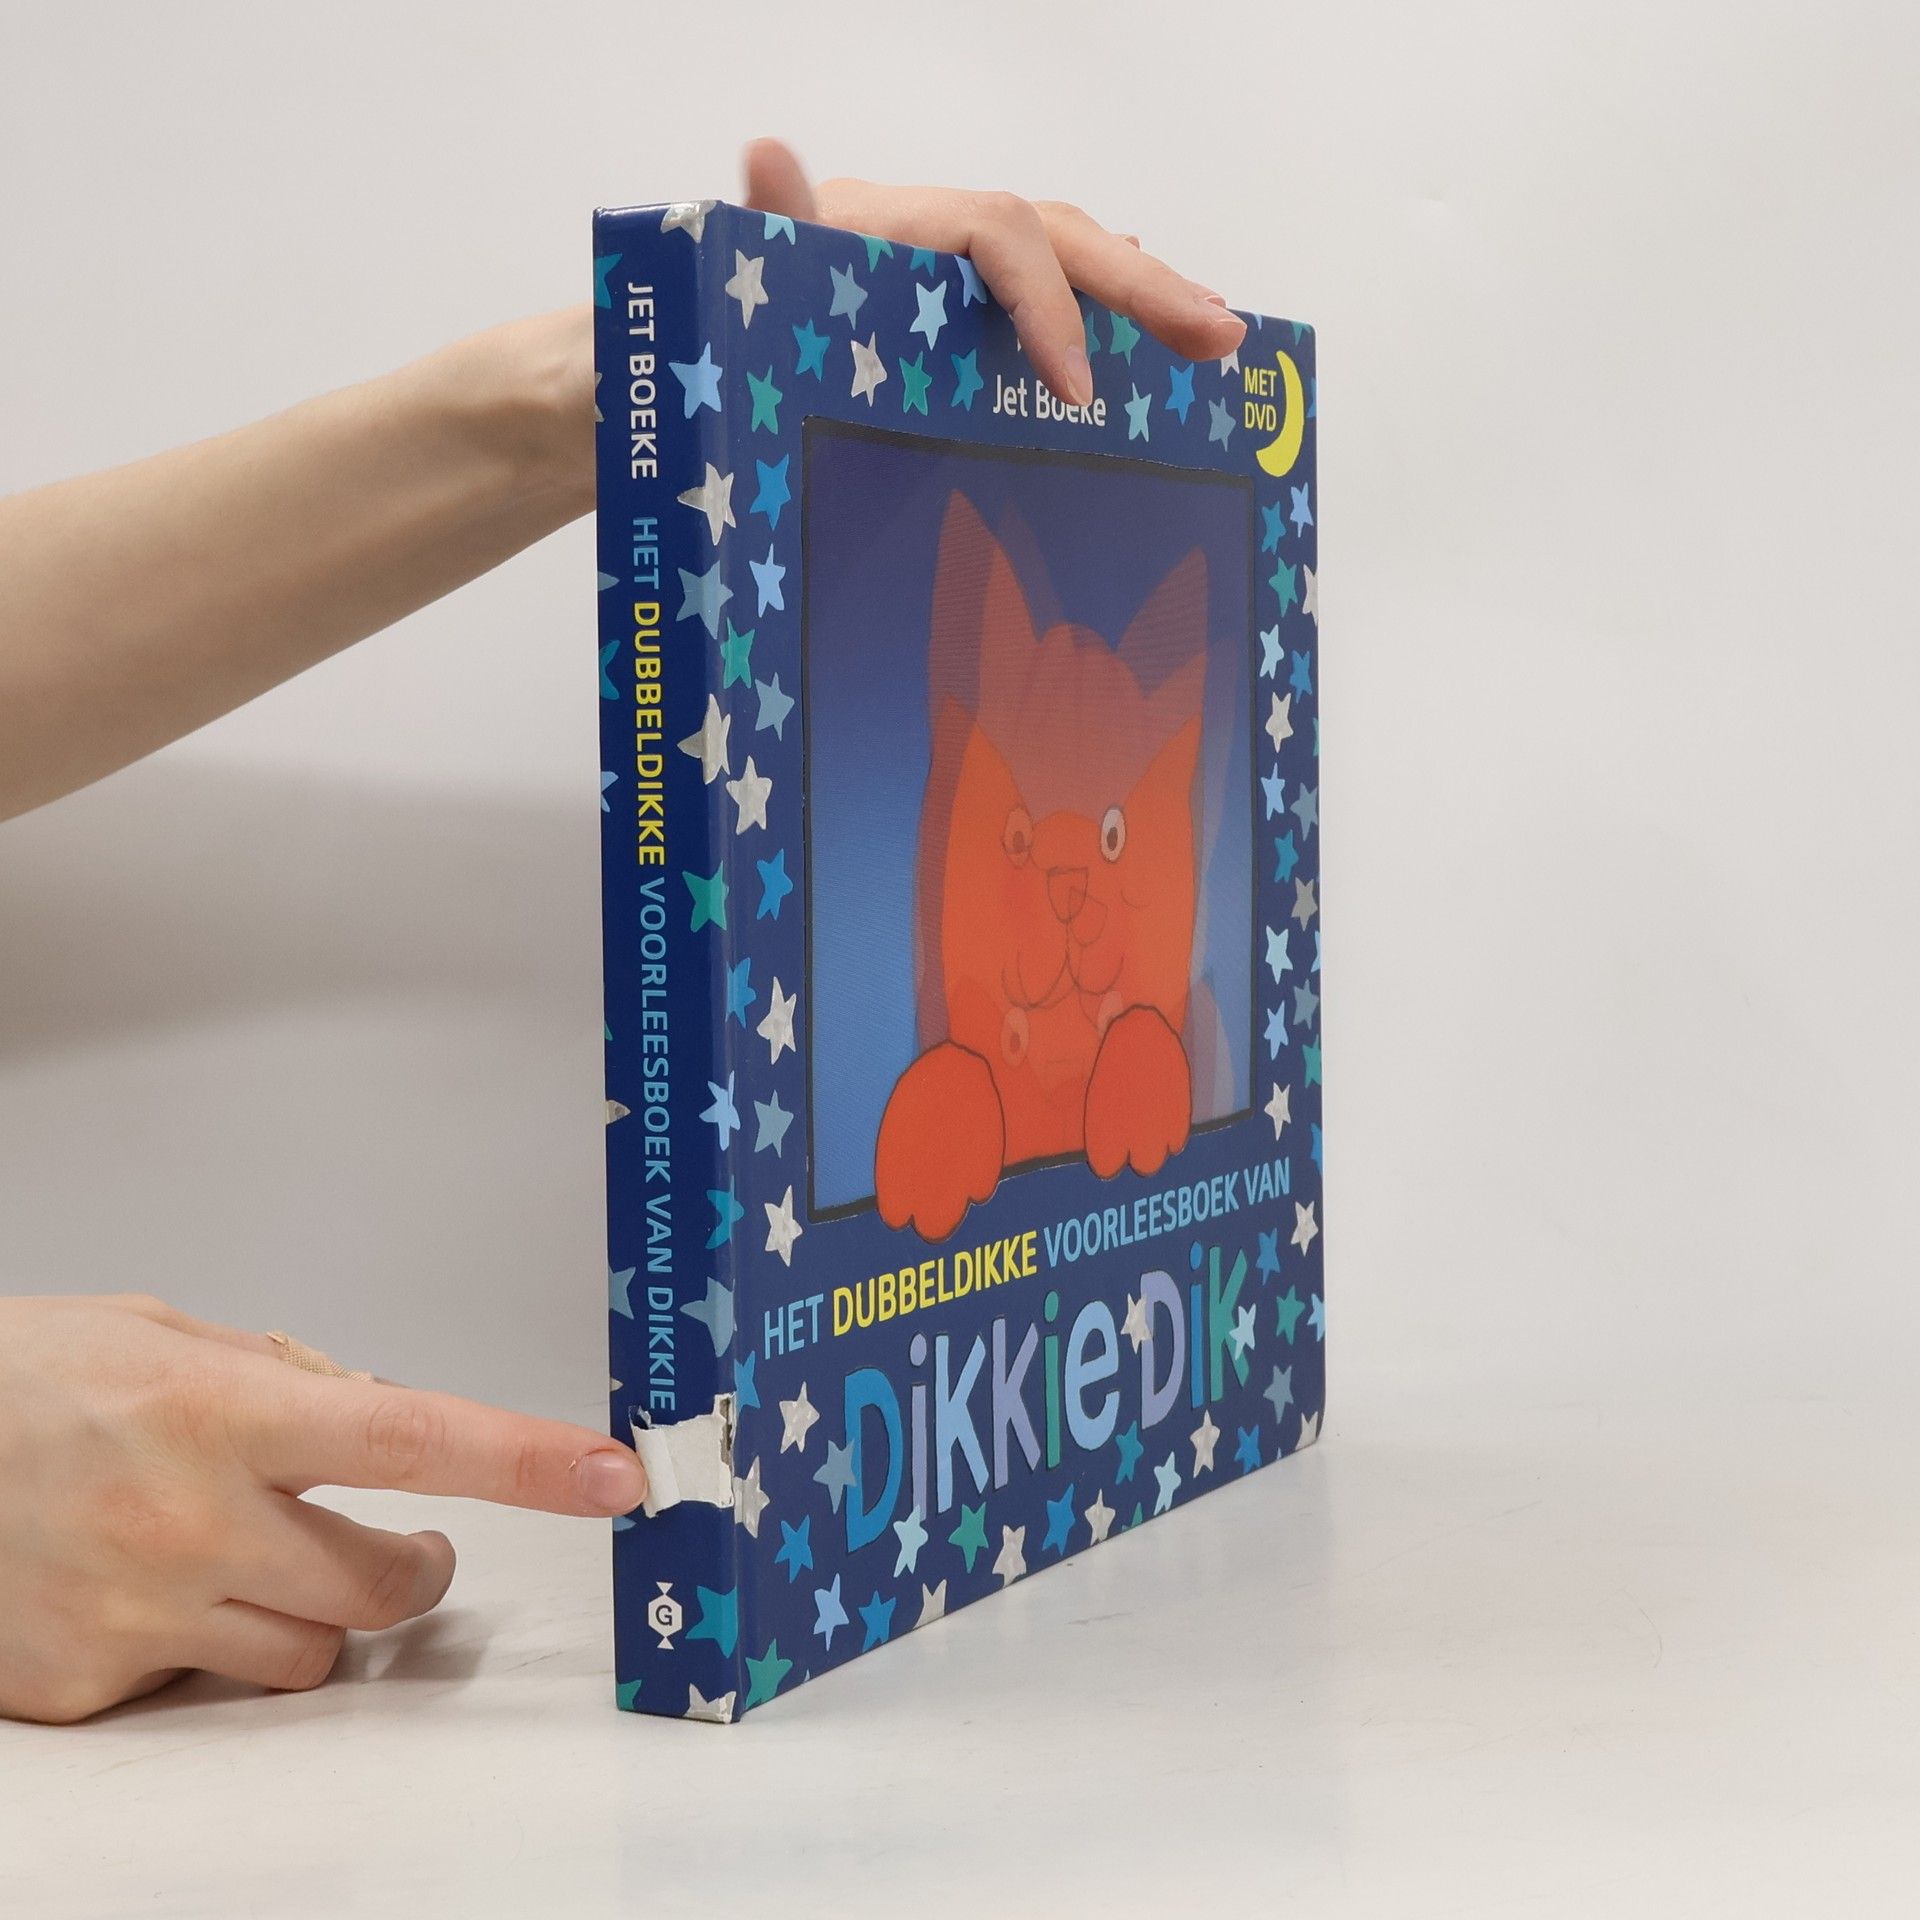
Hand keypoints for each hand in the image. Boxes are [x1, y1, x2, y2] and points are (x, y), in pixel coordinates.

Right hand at [0, 1293, 647, 1723]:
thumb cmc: (24, 1379)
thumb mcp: (165, 1335)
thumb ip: (286, 1377)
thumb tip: (382, 1412)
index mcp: (222, 1411)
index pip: (414, 1436)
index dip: (526, 1459)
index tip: (614, 1474)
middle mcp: (187, 1519)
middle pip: (382, 1587)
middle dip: (415, 1568)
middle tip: (408, 1544)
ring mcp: (136, 1614)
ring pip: (309, 1657)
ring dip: (316, 1613)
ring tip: (256, 1556)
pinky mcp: (88, 1687)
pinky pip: (205, 1687)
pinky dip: (207, 1644)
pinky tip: (150, 1588)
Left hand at [741, 138, 1246, 406]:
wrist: (664, 361)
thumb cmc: (696, 330)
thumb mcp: (725, 285)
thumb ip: (763, 226)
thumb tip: (765, 152)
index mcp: (883, 224)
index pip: (999, 234)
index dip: (1050, 302)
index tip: (1079, 390)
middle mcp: (920, 234)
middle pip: (1055, 234)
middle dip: (1143, 288)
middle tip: (1223, 337)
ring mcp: (934, 271)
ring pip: (1058, 257)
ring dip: (1138, 293)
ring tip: (1208, 332)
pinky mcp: (936, 313)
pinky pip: (1034, 298)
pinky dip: (1092, 310)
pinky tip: (1135, 343)